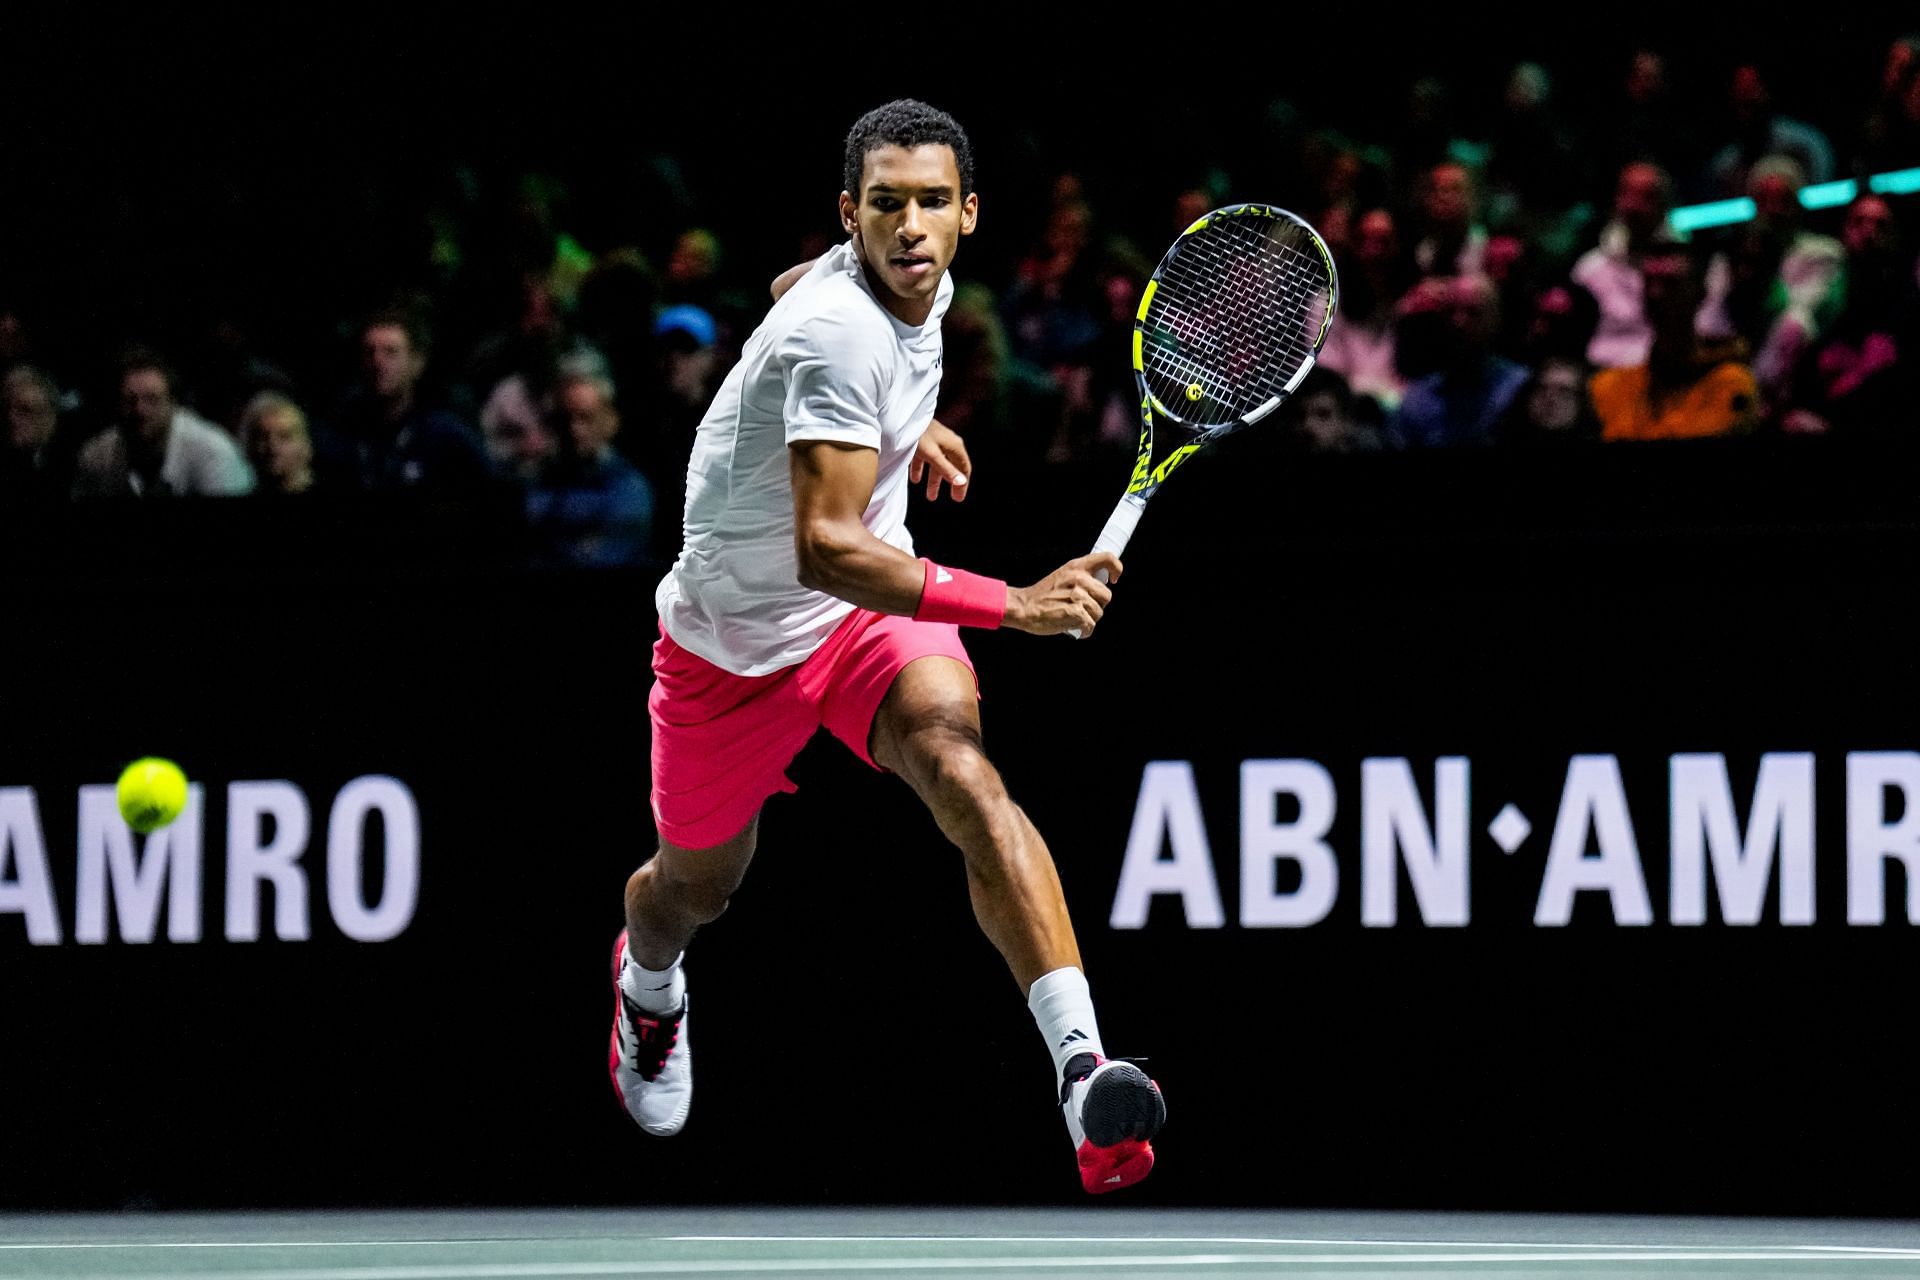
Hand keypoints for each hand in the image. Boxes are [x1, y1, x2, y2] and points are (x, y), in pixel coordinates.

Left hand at [911, 420, 972, 501]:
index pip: (964, 468)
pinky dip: (922, 470)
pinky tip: (915, 479)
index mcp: (954, 446)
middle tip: (951, 499)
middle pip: (952, 467)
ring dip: (934, 480)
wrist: (903, 417)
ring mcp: (936, 442)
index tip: (958, 498)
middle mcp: (948, 443)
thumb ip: (946, 469)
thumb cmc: (919, 433)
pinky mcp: (924, 440)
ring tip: (930, 496)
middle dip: (949, 483)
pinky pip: (926, 459)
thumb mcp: (933, 455)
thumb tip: (961, 482)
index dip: (962, 484)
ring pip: (937, 465)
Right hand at [1005, 553, 1121, 637]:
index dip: (1116, 568)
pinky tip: (1075, 628)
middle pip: (1107, 595)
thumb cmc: (1042, 595)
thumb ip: (1080, 576)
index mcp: (1077, 567)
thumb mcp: (1062, 576)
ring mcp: (1077, 596)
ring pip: (1099, 613)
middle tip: (1083, 608)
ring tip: (1075, 618)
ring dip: (1089, 619)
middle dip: (1098, 605)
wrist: (1023, 607)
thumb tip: (1101, 582)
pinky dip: (1084, 631)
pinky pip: (1090, 625)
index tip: (1114, 579)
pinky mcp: (1075, 613)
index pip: (1107, 558)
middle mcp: (1079, 579)